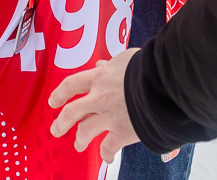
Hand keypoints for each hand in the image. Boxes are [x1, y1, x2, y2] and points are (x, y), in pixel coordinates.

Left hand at [48, 48, 140, 162]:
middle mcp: (100, 97)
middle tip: (57, 129)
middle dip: (61, 122)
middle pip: (72, 112)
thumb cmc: (149, 65)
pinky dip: (107, 154)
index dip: (60, 93)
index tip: (53, 101)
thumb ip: (112, 64)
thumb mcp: (127, 58)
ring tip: (79, 145)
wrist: (163, 82)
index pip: (72, 84)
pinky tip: (108, 158)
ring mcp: (109, 116)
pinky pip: (108, 147)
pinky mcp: (122, 132)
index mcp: (100, 76)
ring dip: (80, 139)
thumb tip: (102, 64)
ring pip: (85, 131)